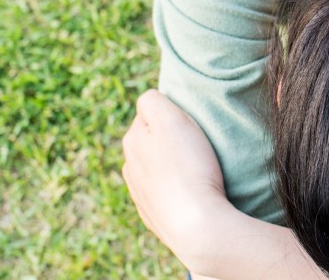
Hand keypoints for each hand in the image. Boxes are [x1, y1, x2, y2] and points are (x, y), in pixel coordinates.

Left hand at [121, 90, 234, 276]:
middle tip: (197, 148)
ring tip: (198, 172)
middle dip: (170, 141)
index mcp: (132, 141)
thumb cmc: (190, 169)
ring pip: (158, 169)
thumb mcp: (171, 120)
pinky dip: (176, 191)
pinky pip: (166, 195)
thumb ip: (153, 100)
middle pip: (152, 141)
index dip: (172, 114)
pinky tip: (192, 195)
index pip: (149, 111)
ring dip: (173, 166)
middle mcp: (130, 168)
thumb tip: (148, 100)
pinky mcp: (156, 218)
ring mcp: (141, 196)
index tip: (191, 125)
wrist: (198, 227)